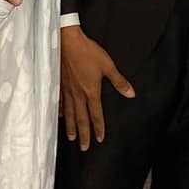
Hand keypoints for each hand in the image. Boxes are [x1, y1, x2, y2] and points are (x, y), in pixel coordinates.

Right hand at [59, 25, 133, 148]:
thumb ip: (119, 81)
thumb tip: (131, 93)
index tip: (99, 139)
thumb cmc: (88, 52)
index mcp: (91, 91)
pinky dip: (60, 111)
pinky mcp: (58, 83)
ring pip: (69, 113)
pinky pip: (59, 102)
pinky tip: (60, 116)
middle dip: (84, 134)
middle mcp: (78, 94)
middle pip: (81, 118)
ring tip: (72, 137)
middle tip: (84, 147)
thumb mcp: (107, 66)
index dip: (98, 127)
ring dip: (71, 127)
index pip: (96, 114)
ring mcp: (66, 90)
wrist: (67, 41)